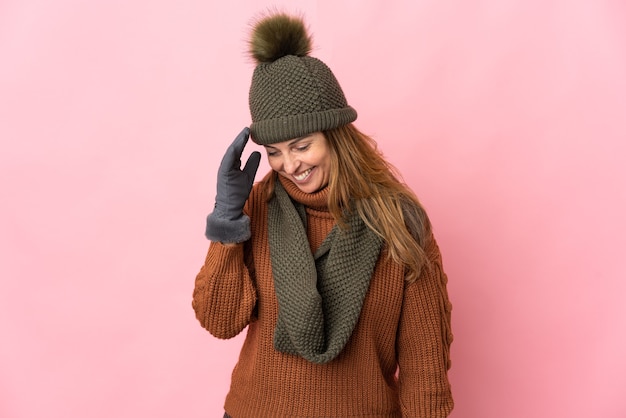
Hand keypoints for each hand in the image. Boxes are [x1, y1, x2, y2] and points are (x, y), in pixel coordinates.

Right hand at [205, 128, 260, 242]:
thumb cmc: (238, 193)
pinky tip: (239, 143)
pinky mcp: (223, 173)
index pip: (239, 149)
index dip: (244, 140)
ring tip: (245, 132)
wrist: (230, 208)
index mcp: (232, 164)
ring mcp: (224, 168)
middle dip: (241, 137)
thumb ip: (252, 164)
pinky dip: (234, 151)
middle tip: (249, 128)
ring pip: (231, 151)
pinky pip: (228, 159)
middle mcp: (227, 164)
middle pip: (235, 148)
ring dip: (238, 141)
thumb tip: (257, 152)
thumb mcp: (248, 175)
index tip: (251, 131)